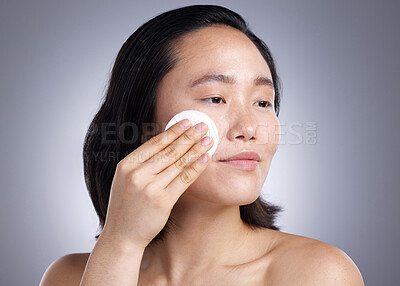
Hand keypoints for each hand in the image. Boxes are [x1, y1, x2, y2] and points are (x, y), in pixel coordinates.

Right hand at [101, 119, 213, 247]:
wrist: (122, 235)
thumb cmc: (127, 206)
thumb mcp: (126, 179)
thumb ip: (142, 163)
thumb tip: (167, 143)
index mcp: (126, 165)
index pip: (154, 143)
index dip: (173, 131)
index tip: (187, 121)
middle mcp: (137, 174)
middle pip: (169, 150)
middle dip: (189, 136)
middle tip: (203, 125)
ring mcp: (150, 187)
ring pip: (178, 163)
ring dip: (196, 149)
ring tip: (208, 139)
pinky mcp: (163, 201)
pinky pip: (183, 180)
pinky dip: (196, 168)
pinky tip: (205, 158)